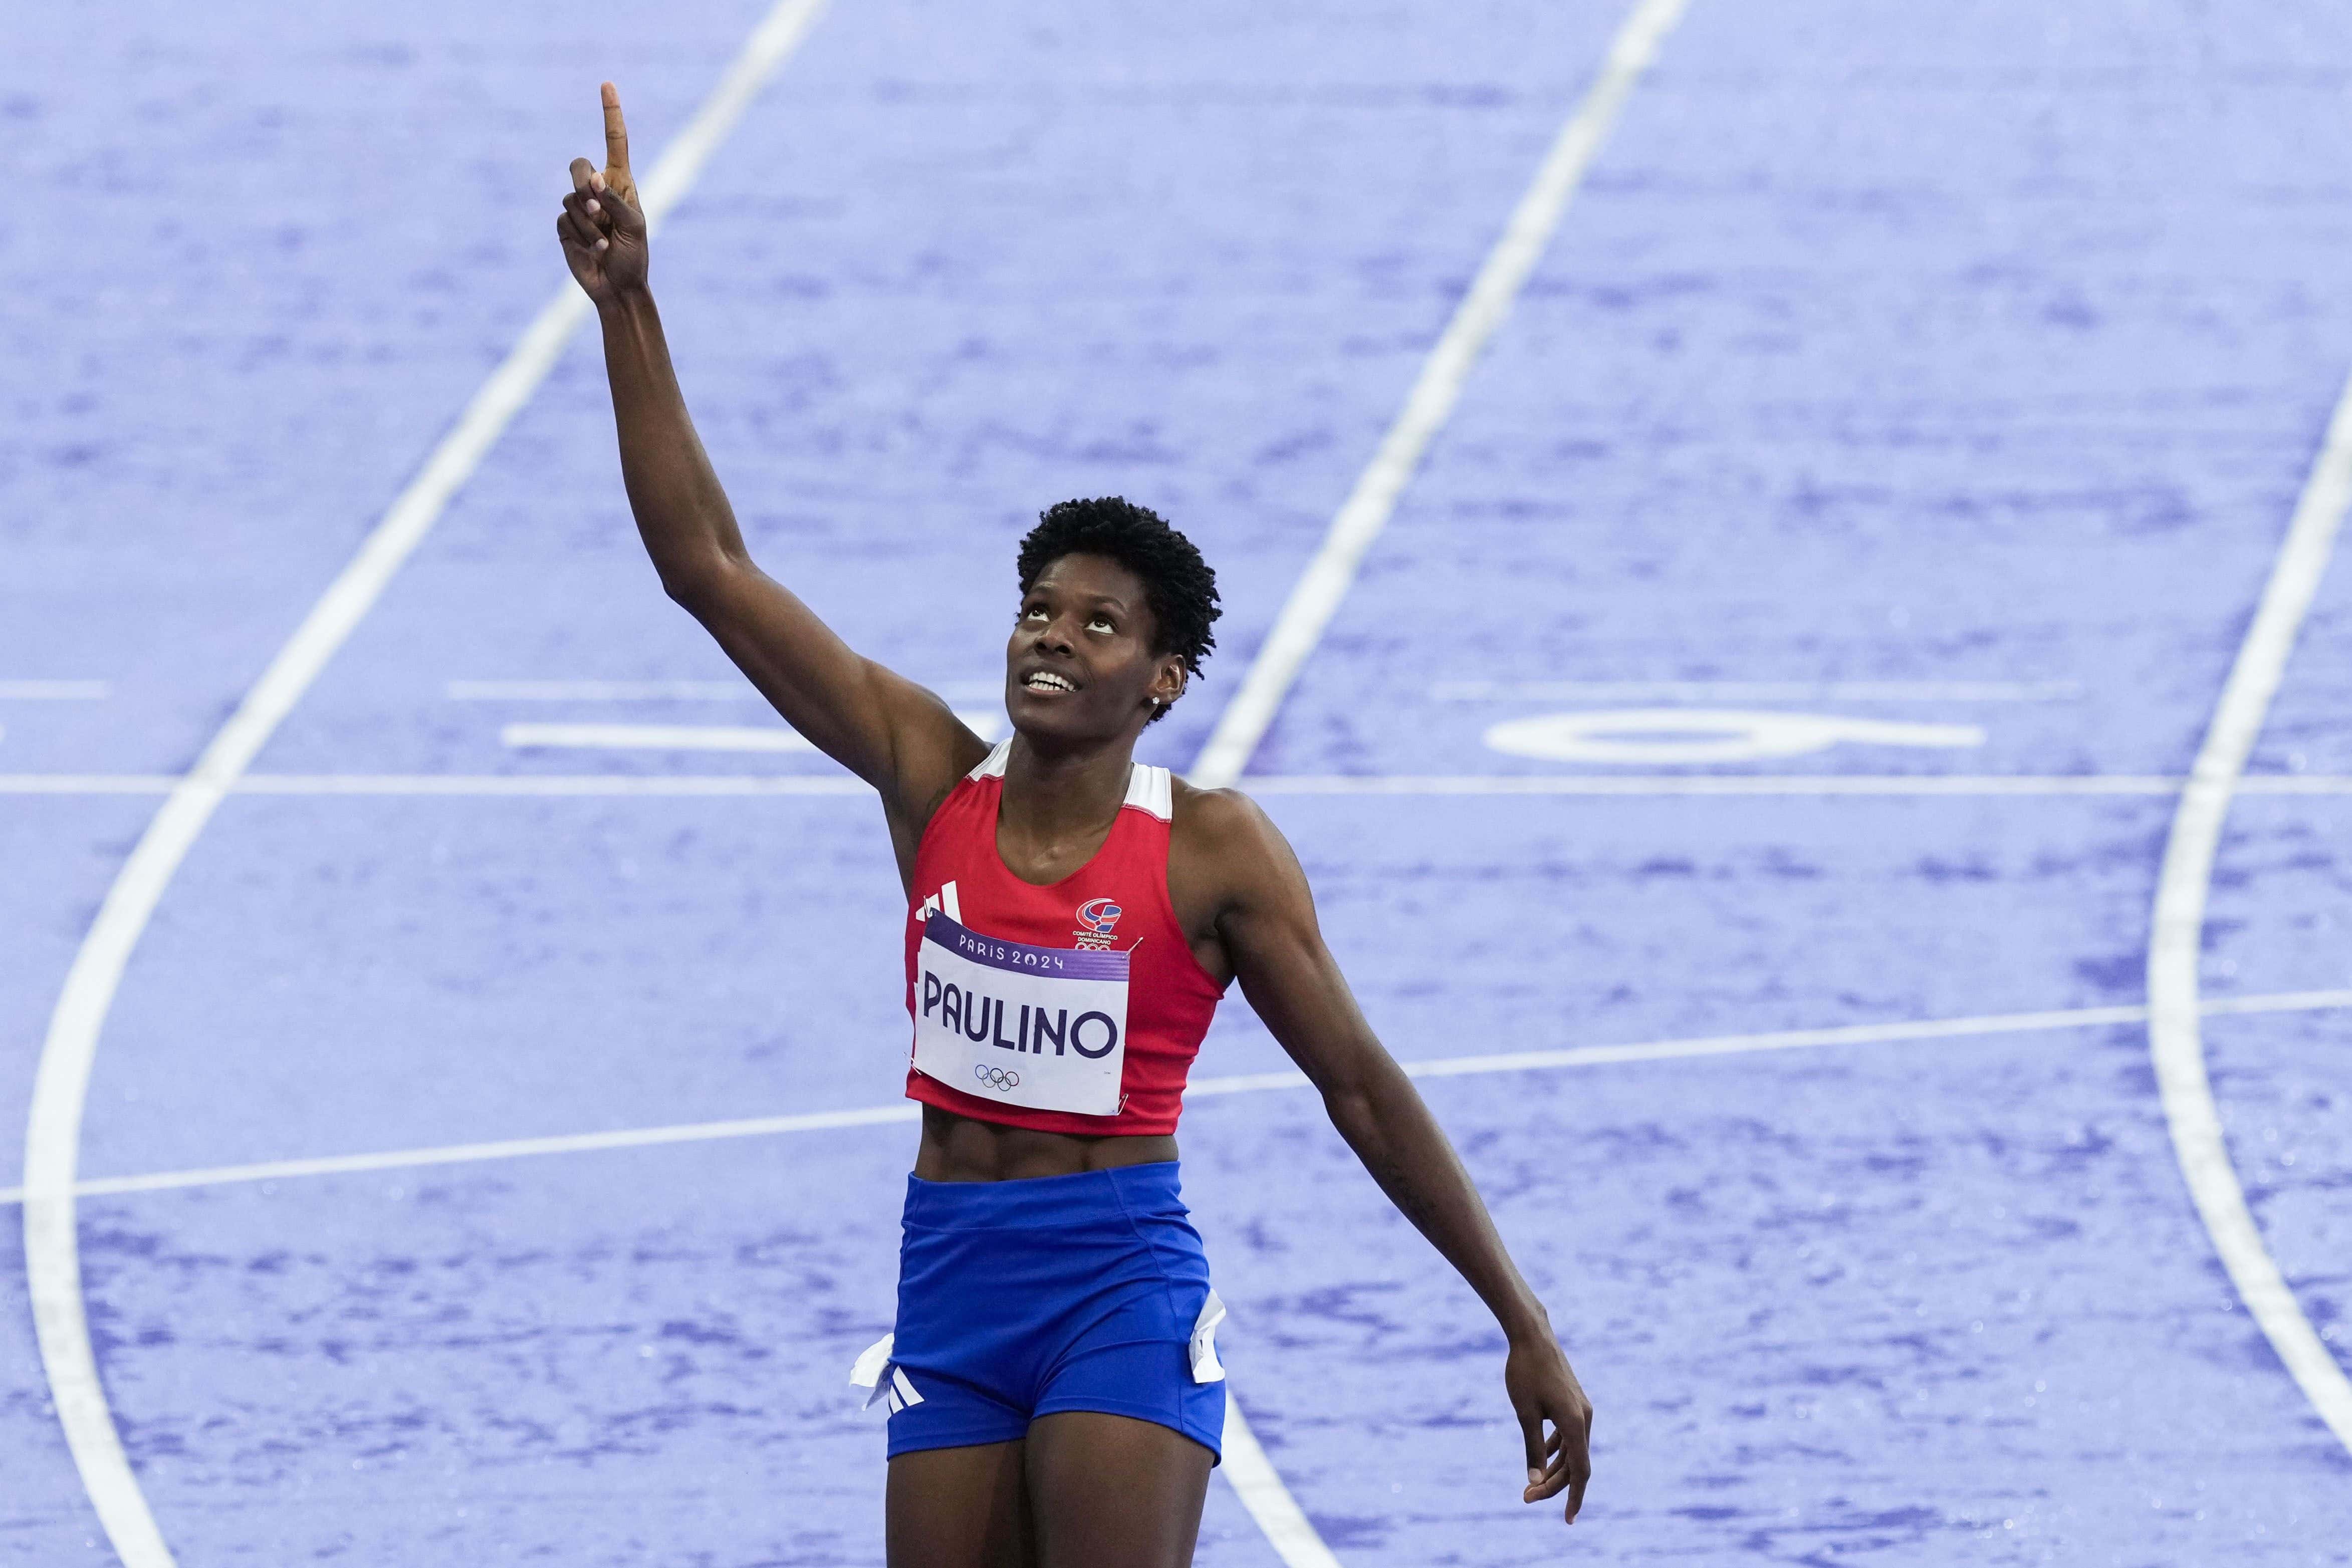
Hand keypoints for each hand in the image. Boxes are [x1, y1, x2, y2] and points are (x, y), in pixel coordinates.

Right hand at [558, 82, 647, 302]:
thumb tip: (593, 179)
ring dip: (589, 225)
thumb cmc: (634, 256)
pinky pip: (563, 219)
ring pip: (571, 199)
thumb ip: (615, 201)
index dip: (611, 114)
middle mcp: (598, 190)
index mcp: (620, 183)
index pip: (614, 142)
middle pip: (578, 166)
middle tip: (599, 210)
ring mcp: (579, 206)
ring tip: (605, 244)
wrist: (618, 287)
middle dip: (585, 184)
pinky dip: (580, 236)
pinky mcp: (564, 225)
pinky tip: (594, 251)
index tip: (607, 85)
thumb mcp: (635, 227)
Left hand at [1505, 1331, 1593, 1522]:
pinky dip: (1556, 1450)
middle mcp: (1584, 1418)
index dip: (1575, 1497)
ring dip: (1554, 1469)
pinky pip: (1569, 1435)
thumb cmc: (1524, 1372)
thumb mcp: (1524, 1413)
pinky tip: (1540, 1457)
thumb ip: (1531, 1447)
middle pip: (1575, 1464)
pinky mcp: (1573, 1402)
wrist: (1532, 1335)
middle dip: (1553, 1484)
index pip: (1580, 1471)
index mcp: (1576, 1423)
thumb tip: (1534, 1480)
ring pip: (1572, 1450)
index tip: (1567, 1520)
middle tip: (1526, 1498)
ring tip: (1531, 1484)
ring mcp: (1581, 1409)